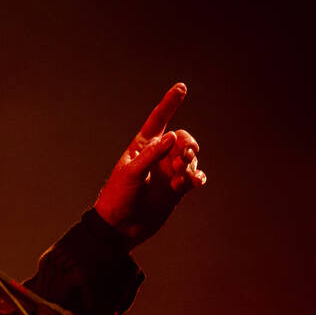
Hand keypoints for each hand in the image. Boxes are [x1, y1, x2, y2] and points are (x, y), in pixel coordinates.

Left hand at [94, 83, 206, 248]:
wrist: (121, 227)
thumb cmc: (119, 196)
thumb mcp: (132, 173)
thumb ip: (152, 155)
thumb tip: (172, 137)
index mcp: (143, 147)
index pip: (158, 120)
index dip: (170, 104)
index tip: (182, 87)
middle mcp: (158, 157)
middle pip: (182, 139)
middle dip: (188, 144)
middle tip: (185, 155)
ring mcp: (169, 172)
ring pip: (190, 158)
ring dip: (190, 164)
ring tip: (180, 177)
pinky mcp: (177, 190)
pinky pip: (194, 177)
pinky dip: (197, 177)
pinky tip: (194, 182)